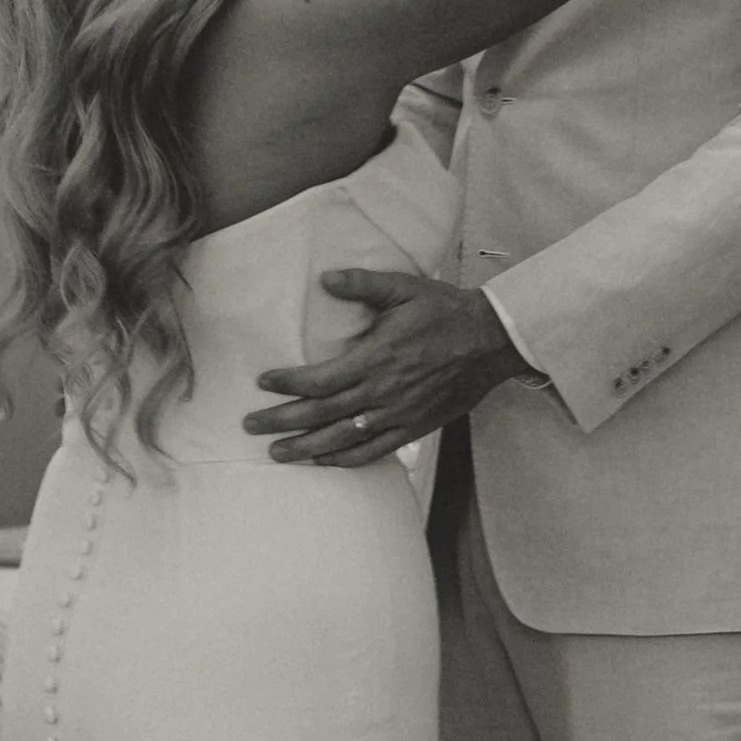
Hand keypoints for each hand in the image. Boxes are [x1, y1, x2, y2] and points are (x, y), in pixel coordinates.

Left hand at [243, 271, 525, 463]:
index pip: (320, 379)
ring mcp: (398, 415)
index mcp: (376, 358)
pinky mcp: (413, 428)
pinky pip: (373, 451)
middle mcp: (383, 393)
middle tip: (250, 426)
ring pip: (342, 439)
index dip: (287, 383)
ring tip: (276, 453)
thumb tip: (325, 279)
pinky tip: (323, 462)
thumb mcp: (404, 288)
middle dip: (281, 421)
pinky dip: (345, 459)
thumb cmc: (444, 311)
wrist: (490, 341)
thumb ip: (363, 284)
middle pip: (321, 413)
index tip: (263, 382)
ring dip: (305, 449)